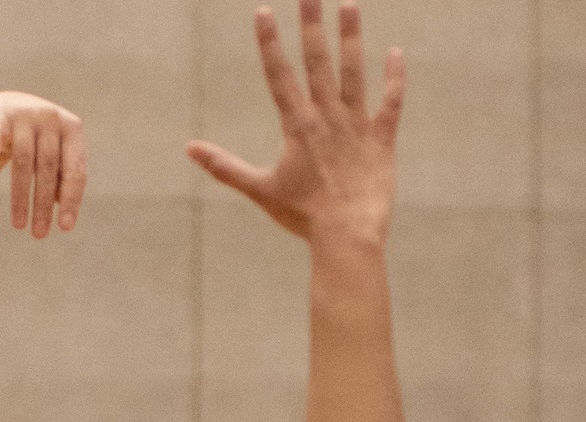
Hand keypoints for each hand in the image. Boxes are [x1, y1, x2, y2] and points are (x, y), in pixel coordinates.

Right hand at [0, 91, 85, 237]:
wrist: (7, 108)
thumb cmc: (38, 140)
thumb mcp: (55, 156)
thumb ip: (63, 178)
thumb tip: (64, 208)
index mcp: (72, 129)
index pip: (74, 170)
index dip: (71, 200)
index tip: (64, 227)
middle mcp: (50, 118)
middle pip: (48, 168)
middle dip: (43, 205)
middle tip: (39, 234)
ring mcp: (24, 114)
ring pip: (23, 161)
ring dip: (21, 197)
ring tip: (19, 225)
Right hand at [188, 1, 403, 244]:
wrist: (347, 234)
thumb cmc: (302, 215)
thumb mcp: (259, 189)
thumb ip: (224, 166)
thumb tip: (189, 149)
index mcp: (297, 125)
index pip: (279, 75)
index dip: (270, 42)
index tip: (264, 12)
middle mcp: (327, 116)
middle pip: (317, 61)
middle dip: (311, 24)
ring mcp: (356, 125)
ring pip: (354, 72)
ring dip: (351, 37)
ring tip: (349, 4)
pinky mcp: (382, 139)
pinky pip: (390, 102)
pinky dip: (394, 79)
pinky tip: (396, 53)